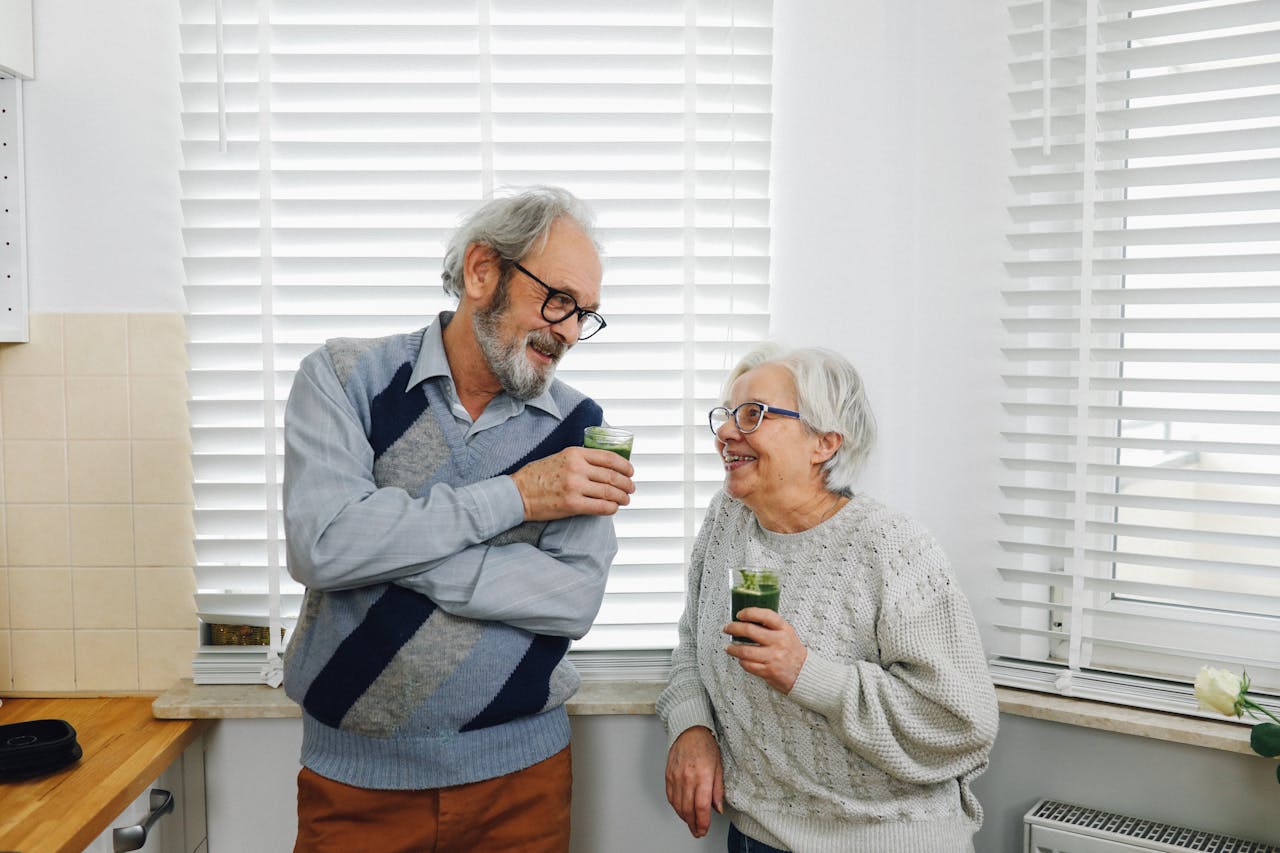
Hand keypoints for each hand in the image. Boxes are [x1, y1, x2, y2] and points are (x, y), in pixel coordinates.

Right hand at [509, 446, 634, 520]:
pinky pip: (600, 507)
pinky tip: (613, 508)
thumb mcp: (560, 457)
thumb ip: (581, 459)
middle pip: (612, 476)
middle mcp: (577, 468)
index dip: (625, 466)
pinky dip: (611, 508)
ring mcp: (575, 487)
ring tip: (625, 500)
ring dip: (622, 497)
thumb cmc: (537, 476)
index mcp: (575, 453)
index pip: (609, 457)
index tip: (630, 471)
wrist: (517, 493)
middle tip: (631, 488)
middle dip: (626, 484)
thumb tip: (605, 467)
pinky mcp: (572, 504)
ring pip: (609, 492)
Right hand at [664, 726, 723, 837]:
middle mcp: (688, 777)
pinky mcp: (668, 775)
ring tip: (691, 823)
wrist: (689, 729)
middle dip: (693, 824)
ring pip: (678, 805)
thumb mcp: (719, 766)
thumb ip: (718, 789)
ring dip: (684, 818)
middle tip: (698, 831)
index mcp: (703, 775)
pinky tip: (682, 810)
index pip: (701, 806)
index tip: (704, 829)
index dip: (703, 822)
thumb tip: (717, 808)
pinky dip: (676, 807)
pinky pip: (670, 797)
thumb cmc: (706, 745)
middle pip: (688, 809)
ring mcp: (676, 776)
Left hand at [724, 608, 806, 693]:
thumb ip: (771, 626)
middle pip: (750, 631)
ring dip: (733, 649)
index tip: (739, 614)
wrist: (805, 673)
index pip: (765, 615)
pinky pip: (748, 665)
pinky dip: (742, 662)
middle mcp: (779, 642)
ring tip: (729, 648)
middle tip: (727, 628)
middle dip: (733, 628)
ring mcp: (773, 657)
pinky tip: (741, 659)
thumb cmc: (793, 651)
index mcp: (784, 629)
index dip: (749, 613)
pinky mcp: (769, 671)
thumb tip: (747, 619)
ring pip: (745, 651)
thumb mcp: (787, 633)